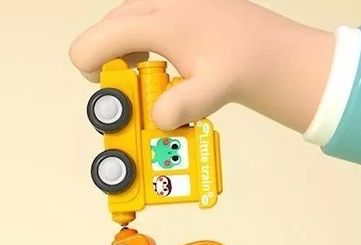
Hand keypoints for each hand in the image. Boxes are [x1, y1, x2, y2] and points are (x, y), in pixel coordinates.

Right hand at [70, 0, 333, 132]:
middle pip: (104, 31)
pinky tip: (156, 65)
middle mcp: (158, 4)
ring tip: (145, 79)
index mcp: (161, 23)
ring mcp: (164, 1)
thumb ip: (183, 105)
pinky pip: (136, 23)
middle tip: (131, 90)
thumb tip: (159, 118)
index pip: (96, 41)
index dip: (91, 69)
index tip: (110, 90)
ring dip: (121, 56)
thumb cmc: (240, 65)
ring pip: (119, 25)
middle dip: (108, 64)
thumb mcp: (213, 91)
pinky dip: (135, 46)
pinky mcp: (169, 5)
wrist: (268, 50)